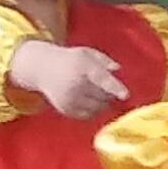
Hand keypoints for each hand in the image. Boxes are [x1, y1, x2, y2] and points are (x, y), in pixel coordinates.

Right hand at [10, 38, 128, 120]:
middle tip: (102, 86)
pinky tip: (85, 99)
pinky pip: (88, 115)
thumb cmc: (71, 60)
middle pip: (104, 96)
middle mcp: (75, 84)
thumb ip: (104, 60)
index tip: (126, 95)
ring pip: (98, 108)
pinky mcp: (65, 109)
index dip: (115, 87)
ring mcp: (69, 99)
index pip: (102, 78)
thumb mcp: (86, 53)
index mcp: (82, 68)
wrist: (42, 68)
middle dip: (109, 94)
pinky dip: (92, 110)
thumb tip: (117, 69)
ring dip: (103, 103)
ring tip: (92, 91)